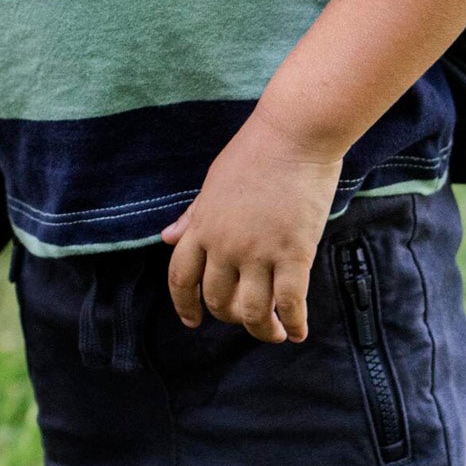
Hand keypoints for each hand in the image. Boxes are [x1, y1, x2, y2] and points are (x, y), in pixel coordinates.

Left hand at [162, 109, 342, 344]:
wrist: (296, 132)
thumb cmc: (256, 152)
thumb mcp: (213, 184)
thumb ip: (193, 217)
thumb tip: (167, 238)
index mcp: (202, 228)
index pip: (181, 279)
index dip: (185, 305)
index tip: (193, 320)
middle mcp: (225, 246)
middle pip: (218, 301)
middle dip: (229, 317)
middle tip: (247, 319)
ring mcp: (258, 252)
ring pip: (250, 311)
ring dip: (261, 330)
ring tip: (274, 333)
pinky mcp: (294, 252)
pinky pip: (289, 302)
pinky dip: (293, 323)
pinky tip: (298, 332)